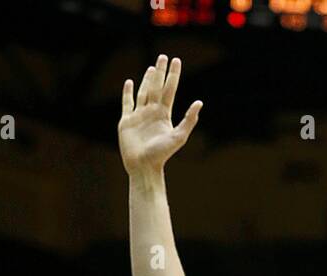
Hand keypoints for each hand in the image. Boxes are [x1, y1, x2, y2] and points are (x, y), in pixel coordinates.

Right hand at [119, 54, 202, 177]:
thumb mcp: (178, 137)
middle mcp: (152, 112)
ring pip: (144, 92)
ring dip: (147, 80)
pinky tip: (129, 82)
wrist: (143, 167)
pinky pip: (127, 103)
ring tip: (152, 68)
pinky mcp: (126, 121)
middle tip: (163, 57)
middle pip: (157, 87)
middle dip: (160, 72)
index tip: (176, 61)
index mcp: (164, 115)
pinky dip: (127, 92)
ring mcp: (139, 116)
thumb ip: (189, 120)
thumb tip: (200, 102)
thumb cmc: (161, 155)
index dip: (173, 75)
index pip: (170, 89)